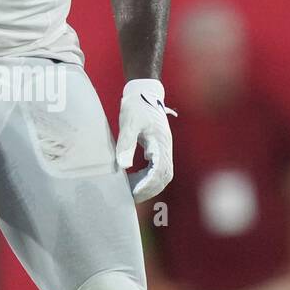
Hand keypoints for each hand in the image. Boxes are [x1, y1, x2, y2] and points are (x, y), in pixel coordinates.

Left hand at [116, 77, 176, 201]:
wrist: (144, 92)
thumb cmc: (136, 106)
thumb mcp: (128, 122)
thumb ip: (126, 143)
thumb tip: (123, 166)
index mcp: (161, 142)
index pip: (160, 170)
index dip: (148, 184)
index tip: (134, 193)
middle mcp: (166, 147)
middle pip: (164, 176)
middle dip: (149, 190)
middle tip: (131, 198)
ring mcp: (164, 148)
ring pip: (163, 175)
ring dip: (149, 186)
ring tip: (131, 192)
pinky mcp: (159, 148)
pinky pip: (157, 169)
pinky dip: (148, 178)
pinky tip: (134, 180)